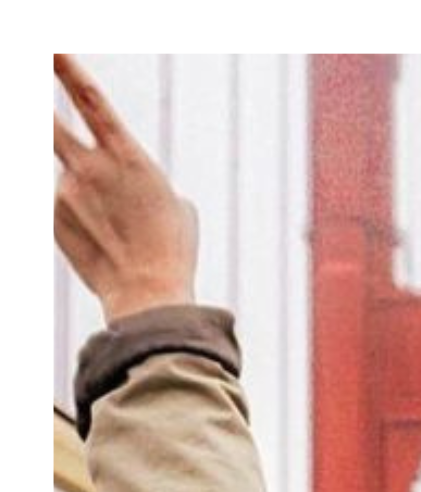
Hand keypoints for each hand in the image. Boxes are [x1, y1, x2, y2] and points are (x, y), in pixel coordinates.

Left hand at [53, 54, 197, 322]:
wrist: (148, 293)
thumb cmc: (172, 251)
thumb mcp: (177, 207)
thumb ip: (148, 181)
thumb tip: (131, 182)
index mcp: (128, 157)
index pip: (90, 100)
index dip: (66, 68)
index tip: (50, 48)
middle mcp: (89, 168)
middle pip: (46, 121)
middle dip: (33, 101)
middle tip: (23, 74)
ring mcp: (64, 192)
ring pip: (69, 181)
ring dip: (87, 200)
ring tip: (117, 233)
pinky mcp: (51, 218)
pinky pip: (62, 208)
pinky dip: (80, 222)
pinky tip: (103, 246)